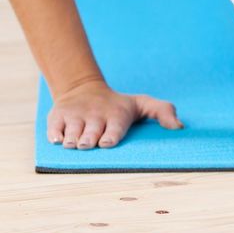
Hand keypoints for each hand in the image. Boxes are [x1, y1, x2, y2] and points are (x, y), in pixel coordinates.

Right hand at [47, 79, 183, 149]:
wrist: (84, 89)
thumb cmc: (118, 104)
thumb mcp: (143, 104)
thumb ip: (164, 112)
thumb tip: (180, 127)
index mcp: (117, 115)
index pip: (113, 130)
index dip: (109, 137)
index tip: (106, 142)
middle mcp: (95, 116)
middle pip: (89, 135)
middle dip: (88, 141)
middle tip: (89, 143)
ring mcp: (76, 117)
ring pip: (71, 135)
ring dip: (72, 141)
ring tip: (75, 142)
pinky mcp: (58, 117)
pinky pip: (53, 130)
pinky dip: (55, 136)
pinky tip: (59, 139)